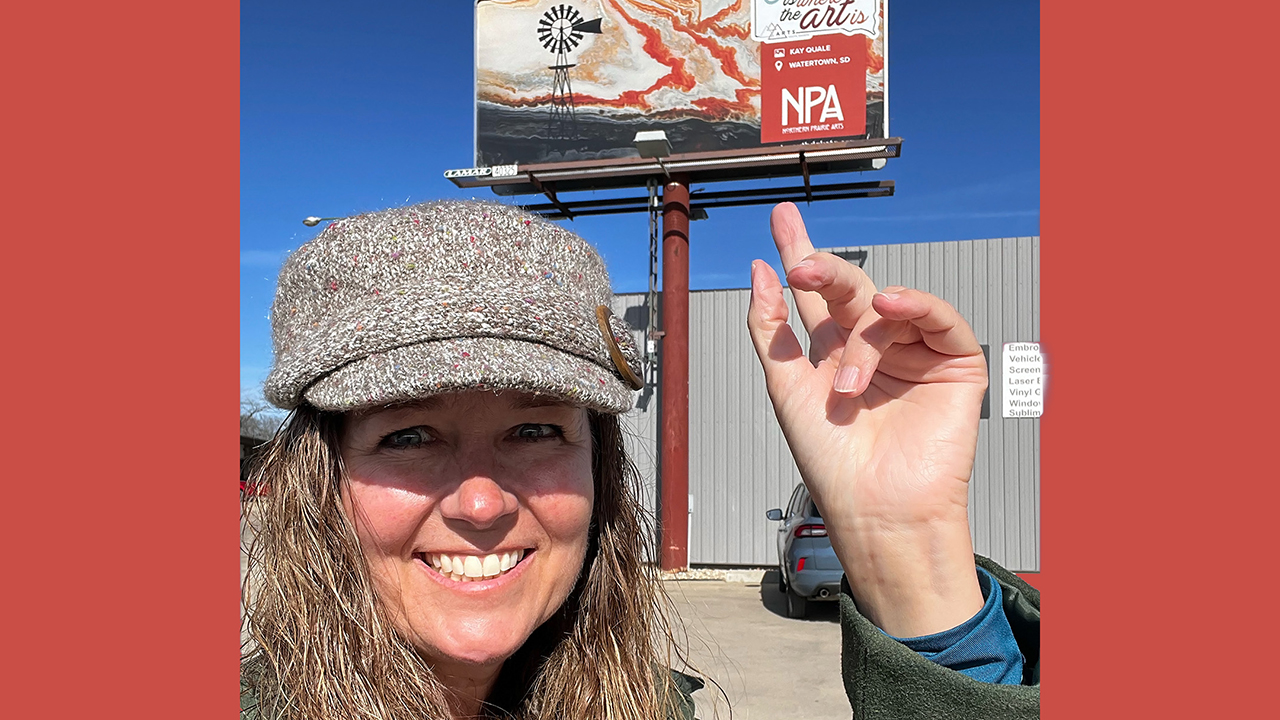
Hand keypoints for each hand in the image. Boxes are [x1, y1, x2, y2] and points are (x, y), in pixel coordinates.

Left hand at [747, 203, 986, 635]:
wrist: (877, 508)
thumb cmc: (831, 459)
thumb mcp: (786, 386)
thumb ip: (771, 327)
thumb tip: (759, 270)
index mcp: (833, 353)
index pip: (816, 294)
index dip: (800, 253)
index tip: (780, 216)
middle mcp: (874, 347)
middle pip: (850, 288)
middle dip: (825, 270)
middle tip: (802, 263)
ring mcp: (915, 352)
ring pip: (887, 307)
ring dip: (862, 336)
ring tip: (847, 384)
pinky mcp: (954, 363)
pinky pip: (938, 317)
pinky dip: (916, 306)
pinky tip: (891, 306)